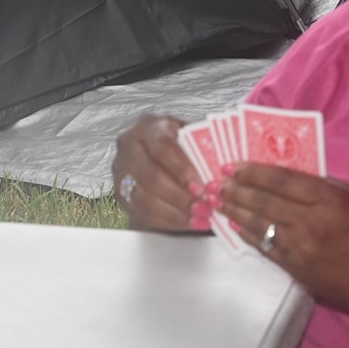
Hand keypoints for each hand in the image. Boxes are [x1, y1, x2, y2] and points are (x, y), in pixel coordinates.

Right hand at [112, 114, 209, 231]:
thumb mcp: (193, 138)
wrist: (161, 156)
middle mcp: (130, 144)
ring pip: (143, 197)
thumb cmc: (183, 144)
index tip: (201, 187)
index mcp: (150, 124)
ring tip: (199, 219)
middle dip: (179, 196)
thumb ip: (204, 151)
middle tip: (204, 208)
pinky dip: (167, 220)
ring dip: (174, 212)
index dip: (181, 169)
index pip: (163, 146)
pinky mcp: (120, 193)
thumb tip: (228, 169)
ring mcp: (121, 170)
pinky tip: (187, 223)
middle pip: (150, 174)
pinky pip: (141, 212)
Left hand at [219, 164, 348, 321]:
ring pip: (259, 224)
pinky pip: (264, 246)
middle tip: (218, 180)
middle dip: (238, 189)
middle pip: (265, 202)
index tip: (236, 165)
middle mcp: (309, 223)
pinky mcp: (293, 267)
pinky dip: (247, 234)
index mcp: (329, 202)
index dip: (256, 172)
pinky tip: (234, 225)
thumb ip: (330, 185)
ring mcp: (298, 248)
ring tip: (217, 199)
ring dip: (235, 211)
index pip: (283, 181)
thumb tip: (298, 178)